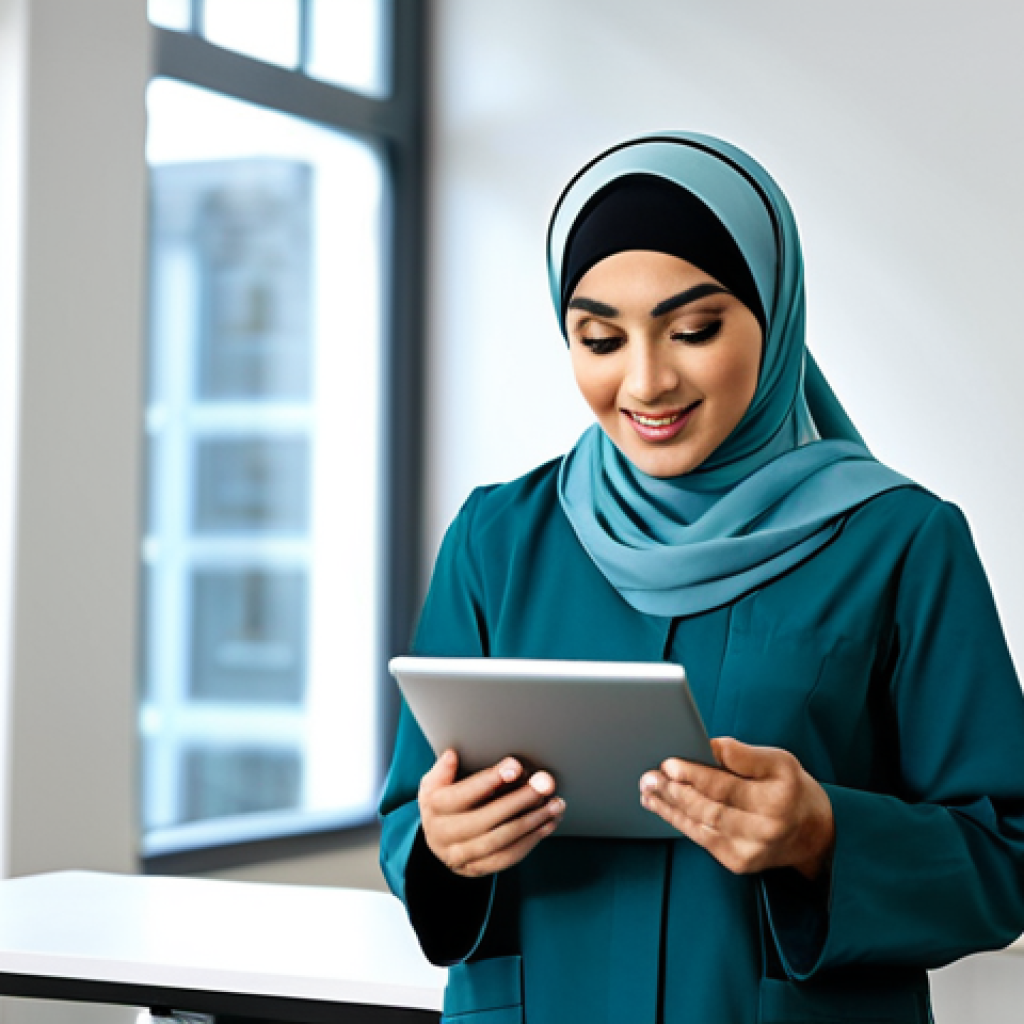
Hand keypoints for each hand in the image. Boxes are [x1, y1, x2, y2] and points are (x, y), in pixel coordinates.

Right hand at [418, 749, 564, 877]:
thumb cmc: (441, 802)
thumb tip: (452, 755)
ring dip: (532, 821)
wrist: (436, 838)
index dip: (491, 779)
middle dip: (520, 800)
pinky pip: (507, 857)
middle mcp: (444, 835)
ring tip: (555, 804)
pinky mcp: (477, 869)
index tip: (516, 767)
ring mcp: (461, 855)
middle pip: (487, 818)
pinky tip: (547, 823)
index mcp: (434, 807)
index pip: (464, 793)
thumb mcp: (434, 781)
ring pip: (501, 840)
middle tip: (545, 784)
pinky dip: (531, 840)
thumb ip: (444, 769)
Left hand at [639, 737, 834, 879]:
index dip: (695, 775)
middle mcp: (765, 829)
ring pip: (701, 826)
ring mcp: (751, 851)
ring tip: (648, 790)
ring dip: (669, 808)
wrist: (811, 832)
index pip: (727, 787)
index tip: (669, 763)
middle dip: (675, 792)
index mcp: (777, 799)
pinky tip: (662, 807)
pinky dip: (679, 821)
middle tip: (649, 777)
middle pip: (710, 809)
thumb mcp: (779, 761)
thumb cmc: (790, 789)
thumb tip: (709, 746)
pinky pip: (702, 839)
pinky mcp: (738, 863)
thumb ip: (743, 754)